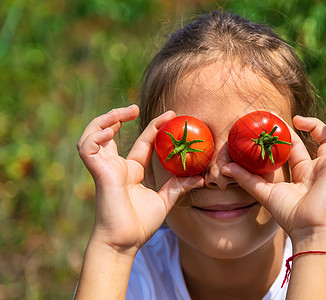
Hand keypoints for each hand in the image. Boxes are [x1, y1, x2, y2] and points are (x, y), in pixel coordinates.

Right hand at [77, 105, 203, 254]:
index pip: (143, 143)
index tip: (170, 115)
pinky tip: (110, 130)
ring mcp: (105, 168)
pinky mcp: (98, 172)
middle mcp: (117, 166)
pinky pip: (88, 147)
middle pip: (113, 133)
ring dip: (106, 120)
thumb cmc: (140, 225)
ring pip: (95, 134)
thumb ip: (178, 187)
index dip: (154, 128)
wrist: (124, 242)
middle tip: (137, 107)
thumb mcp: (164, 201)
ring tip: (123, 112)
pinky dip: (95, 135)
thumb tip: (200, 179)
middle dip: (121, 116)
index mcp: (131, 171)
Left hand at [221, 114, 325, 243]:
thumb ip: (246, 178)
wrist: (309, 227)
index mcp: (304, 173)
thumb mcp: (264, 192)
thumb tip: (223, 167)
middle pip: (321, 140)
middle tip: (297, 118)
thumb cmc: (289, 214)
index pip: (298, 147)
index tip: (279, 120)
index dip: (291, 132)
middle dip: (312, 125)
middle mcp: (320, 168)